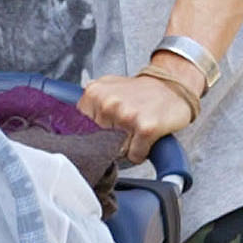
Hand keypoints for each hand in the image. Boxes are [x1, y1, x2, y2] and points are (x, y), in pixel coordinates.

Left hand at [80, 70, 195, 162]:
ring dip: (127, 147)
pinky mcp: (145, 128)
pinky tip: (146, 138)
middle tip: (125, 127)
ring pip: (116, 151)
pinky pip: (135, 155)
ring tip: (136, 131)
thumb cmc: (141, 91)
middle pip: (98, 142)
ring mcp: (127, 116)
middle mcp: (109, 104)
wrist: (173, 87)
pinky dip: (141, 152)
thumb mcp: (108, 87)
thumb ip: (89, 102)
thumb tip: (70, 125)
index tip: (104, 130)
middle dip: (111, 141)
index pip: (80, 129)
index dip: (93, 134)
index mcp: (95, 93)